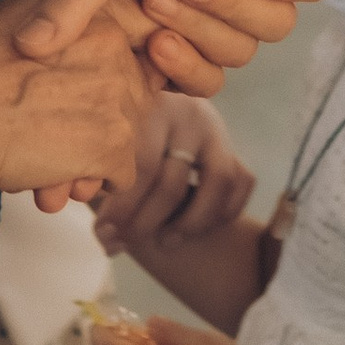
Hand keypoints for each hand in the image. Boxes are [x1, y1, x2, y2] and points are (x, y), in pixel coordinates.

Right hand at [0, 0, 149, 199]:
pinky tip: (51, 180)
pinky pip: (120, 176)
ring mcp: (118, 99)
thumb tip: (58, 53)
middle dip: (95, 125)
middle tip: (53, 138)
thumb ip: (52, 32)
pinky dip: (89, 183)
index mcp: (94, 15)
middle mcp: (117, 52)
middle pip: (129, 100)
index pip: (124, 57)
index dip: (95, 86)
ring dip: (90, 157)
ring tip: (46, 165)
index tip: (69, 100)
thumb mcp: (14, 21)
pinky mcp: (112, 148)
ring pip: (124, 139)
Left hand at [93, 96, 255, 256]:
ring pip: (218, 181)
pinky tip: (195, 229)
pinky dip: (225, 211)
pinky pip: (242, 181)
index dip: (123, 207)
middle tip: (126, 243)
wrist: (153, 101)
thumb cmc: (118, 130)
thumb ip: (102, 186)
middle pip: (173, 181)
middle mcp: (188, 113)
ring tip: (164, 242)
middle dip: (147, 222)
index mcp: (152, 106)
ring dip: (192, 222)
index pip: (142, 166)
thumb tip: (108, 241)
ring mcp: (215, 129)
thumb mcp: (106, 143)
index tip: (104, 234)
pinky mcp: (231, 145)